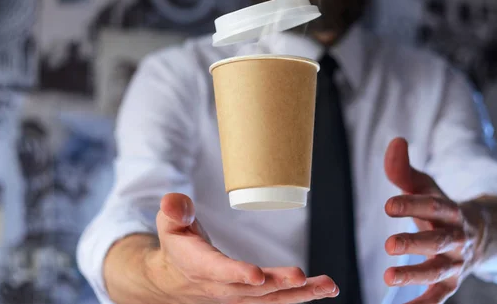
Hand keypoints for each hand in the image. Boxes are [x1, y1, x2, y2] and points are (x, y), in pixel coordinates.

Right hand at [143, 193, 338, 303]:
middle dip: (278, 283)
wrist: (175, 278)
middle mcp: (222, 286)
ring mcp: (239, 295)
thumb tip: (173, 202)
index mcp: (199, 266)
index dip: (236, 274)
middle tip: (300, 276)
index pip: (218, 272)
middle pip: (252, 289)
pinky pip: (279, 299)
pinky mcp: (253, 297)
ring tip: (328, 285)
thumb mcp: (168, 224)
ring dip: (301, 293)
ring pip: (272, 298)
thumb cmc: (177, 244)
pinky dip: (302, 295)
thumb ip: (174, 212)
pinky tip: (325, 288)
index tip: (256, 275)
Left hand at [382, 138, 484, 303]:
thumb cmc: (442, 208)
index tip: (389, 204)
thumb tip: (394, 141)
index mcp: (451, 211)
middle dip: (414, 243)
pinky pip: (439, 295)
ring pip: (437, 269)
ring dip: (414, 274)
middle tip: (389, 245)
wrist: (481, 233)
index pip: (434, 207)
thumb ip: (404, 170)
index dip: (413, 205)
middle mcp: (457, 237)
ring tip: (387, 276)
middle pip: (437, 241)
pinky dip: (425, 303)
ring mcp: (456, 261)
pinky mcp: (451, 281)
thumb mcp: (426, 187)